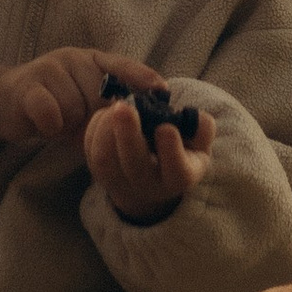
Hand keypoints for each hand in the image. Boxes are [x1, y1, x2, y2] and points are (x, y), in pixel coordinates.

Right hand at [0, 47, 165, 145]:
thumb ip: (111, 109)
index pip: (122, 65)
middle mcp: (72, 57)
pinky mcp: (26, 86)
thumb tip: (145, 125)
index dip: (142, 77)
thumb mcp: (86, 106)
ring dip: (69, 123)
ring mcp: (48, 67)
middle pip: (100, 95)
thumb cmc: (55, 106)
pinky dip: (51, 125)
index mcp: (92, 59)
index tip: (162, 91)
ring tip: (59, 121)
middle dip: (94, 117)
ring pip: (75, 107)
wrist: (7, 104)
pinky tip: (46, 126)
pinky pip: (50, 111)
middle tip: (79, 122)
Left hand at [84, 91, 213, 225]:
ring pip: (105, 159)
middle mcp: (149, 185)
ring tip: (118, 105)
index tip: (166, 128)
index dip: (171, 150)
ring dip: (107, 127)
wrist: (152, 179)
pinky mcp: (99, 173)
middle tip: (124, 107)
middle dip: (128, 135)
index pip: (178, 170)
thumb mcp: (199, 142)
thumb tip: (191, 115)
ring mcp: (120, 182)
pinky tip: (107, 113)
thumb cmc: (181, 151)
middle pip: (134, 166)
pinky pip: (91, 150)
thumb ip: (201, 127)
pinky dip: (95, 127)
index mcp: (180, 177)